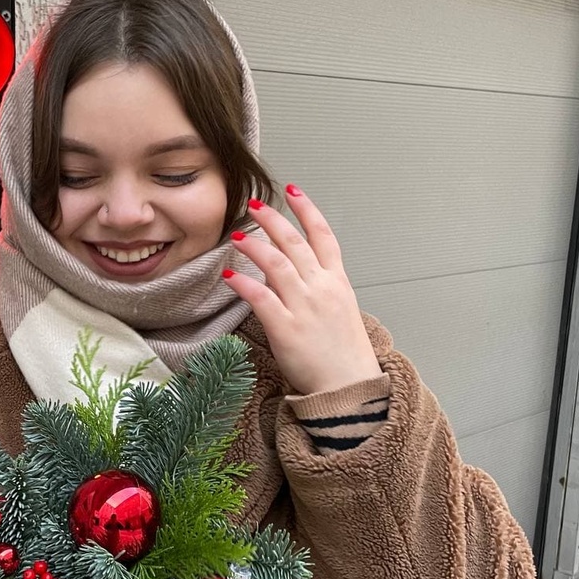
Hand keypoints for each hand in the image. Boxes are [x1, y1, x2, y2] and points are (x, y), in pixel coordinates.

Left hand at [222, 185, 381, 394]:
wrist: (348, 387)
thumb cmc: (342, 354)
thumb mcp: (338, 311)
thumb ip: (316, 288)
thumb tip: (286, 272)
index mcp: (336, 282)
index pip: (323, 235)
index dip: (308, 210)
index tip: (293, 191)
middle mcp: (321, 288)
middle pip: (296, 243)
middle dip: (273, 219)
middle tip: (254, 205)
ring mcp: (304, 307)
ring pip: (277, 264)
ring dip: (255, 246)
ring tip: (238, 236)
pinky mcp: (286, 329)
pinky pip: (261, 298)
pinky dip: (244, 283)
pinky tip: (229, 275)